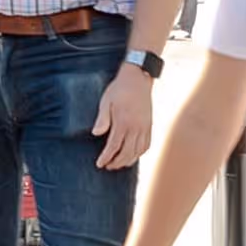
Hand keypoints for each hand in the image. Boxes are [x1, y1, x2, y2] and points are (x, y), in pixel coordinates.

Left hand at [89, 57, 157, 173]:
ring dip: (128, 160)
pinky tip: (133, 156)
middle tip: (107, 166)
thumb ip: (102, 119)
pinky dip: (139, 153)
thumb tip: (96, 134)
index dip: (106, 157)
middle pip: (127, 152)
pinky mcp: (149, 125)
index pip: (114, 146)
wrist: (138, 78)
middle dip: (116, 162)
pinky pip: (146, 145)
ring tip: (118, 164)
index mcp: (123, 122)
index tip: (99, 164)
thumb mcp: (106, 101)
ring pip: (138, 151)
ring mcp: (144, 127)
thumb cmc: (119, 89)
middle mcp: (136, 127)